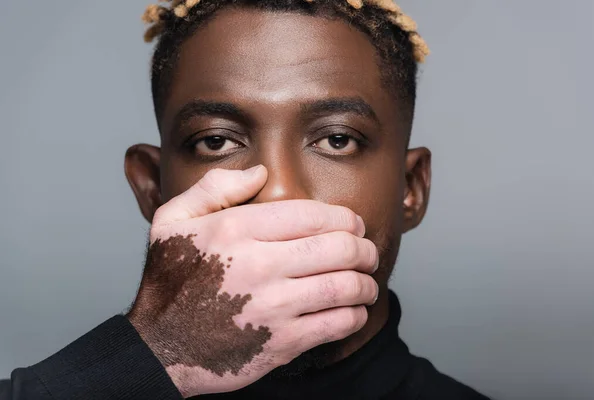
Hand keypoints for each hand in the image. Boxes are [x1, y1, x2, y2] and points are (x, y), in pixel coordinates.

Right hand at [127, 165, 378, 397]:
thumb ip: (214, 187)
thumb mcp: (172, 220)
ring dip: (366, 282)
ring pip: (345, 286)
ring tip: (367, 281)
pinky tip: (353, 310)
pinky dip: (355, 315)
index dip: (344, 217)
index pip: (312, 214)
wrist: (161, 348)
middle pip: (338, 248)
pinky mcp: (282, 342)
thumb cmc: (170, 282)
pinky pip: (337, 323)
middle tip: (367, 252)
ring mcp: (272, 306)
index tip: (354, 224)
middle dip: (363, 248)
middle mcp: (258, 265)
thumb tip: (260, 173)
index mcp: (236, 230)